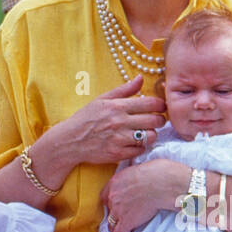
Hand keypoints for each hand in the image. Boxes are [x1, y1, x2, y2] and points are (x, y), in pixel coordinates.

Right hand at [47, 76, 165, 167]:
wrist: (70, 141)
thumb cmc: (86, 118)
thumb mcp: (102, 99)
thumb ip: (124, 90)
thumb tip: (140, 78)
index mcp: (117, 106)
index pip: (151, 103)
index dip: (161, 105)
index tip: (161, 107)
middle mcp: (120, 122)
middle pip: (155, 120)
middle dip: (159, 120)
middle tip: (156, 120)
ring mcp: (119, 139)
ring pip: (151, 136)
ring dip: (151, 134)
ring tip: (144, 132)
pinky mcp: (118, 154)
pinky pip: (140, 150)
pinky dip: (140, 147)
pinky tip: (134, 142)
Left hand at [102, 156, 188, 231]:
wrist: (161, 183)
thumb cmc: (156, 173)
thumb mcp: (137, 168)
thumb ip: (130, 177)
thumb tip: (135, 177)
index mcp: (114, 182)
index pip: (104, 196)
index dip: (111, 202)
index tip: (119, 204)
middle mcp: (112, 196)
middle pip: (108, 210)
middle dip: (116, 213)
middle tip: (127, 214)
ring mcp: (118, 210)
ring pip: (111, 224)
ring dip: (118, 225)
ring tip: (127, 225)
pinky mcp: (127, 221)